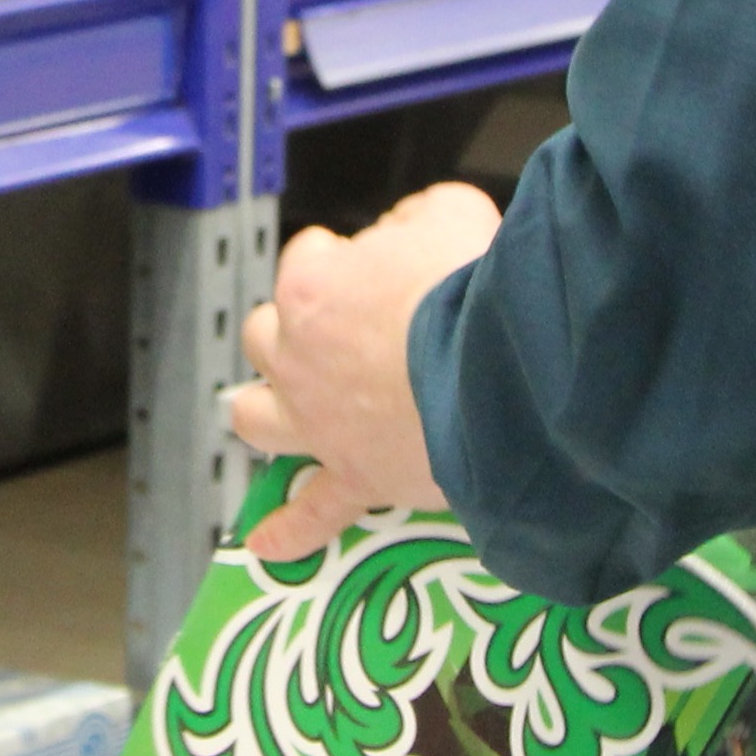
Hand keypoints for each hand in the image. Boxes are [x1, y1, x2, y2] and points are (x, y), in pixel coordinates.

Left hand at [229, 181, 501, 558]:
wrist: (497, 369)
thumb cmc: (472, 289)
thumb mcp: (454, 213)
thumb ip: (422, 216)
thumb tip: (413, 228)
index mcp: (313, 289)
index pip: (310, 260)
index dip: (346, 259)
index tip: (383, 263)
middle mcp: (298, 357)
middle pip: (267, 333)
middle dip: (294, 326)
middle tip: (341, 327)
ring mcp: (318, 422)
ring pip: (258, 414)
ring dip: (266, 406)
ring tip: (283, 406)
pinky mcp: (354, 476)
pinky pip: (313, 513)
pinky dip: (290, 530)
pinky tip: (267, 543)